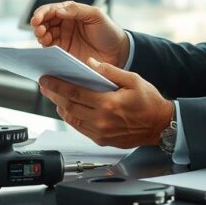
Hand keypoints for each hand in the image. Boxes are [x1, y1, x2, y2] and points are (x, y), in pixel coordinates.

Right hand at [30, 1, 129, 67]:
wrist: (118, 53)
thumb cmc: (109, 31)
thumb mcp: (96, 15)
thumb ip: (77, 10)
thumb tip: (58, 11)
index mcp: (70, 13)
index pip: (51, 10)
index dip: (42, 13)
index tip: (37, 19)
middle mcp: (63, 25)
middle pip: (44, 23)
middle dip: (38, 25)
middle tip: (40, 30)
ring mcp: (62, 40)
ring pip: (44, 36)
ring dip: (40, 36)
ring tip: (43, 38)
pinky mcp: (63, 54)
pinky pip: (49, 51)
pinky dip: (44, 49)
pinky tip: (46, 49)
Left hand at [39, 58, 175, 148]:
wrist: (161, 126)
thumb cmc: (150, 102)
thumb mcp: (133, 80)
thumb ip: (110, 71)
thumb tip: (90, 63)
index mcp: (109, 104)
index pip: (75, 93)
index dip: (57, 86)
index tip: (46, 79)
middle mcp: (102, 121)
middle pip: (69, 107)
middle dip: (54, 95)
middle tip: (44, 86)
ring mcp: (101, 133)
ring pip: (72, 119)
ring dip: (60, 107)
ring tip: (53, 96)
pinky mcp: (102, 140)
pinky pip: (80, 129)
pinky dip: (71, 118)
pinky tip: (68, 109)